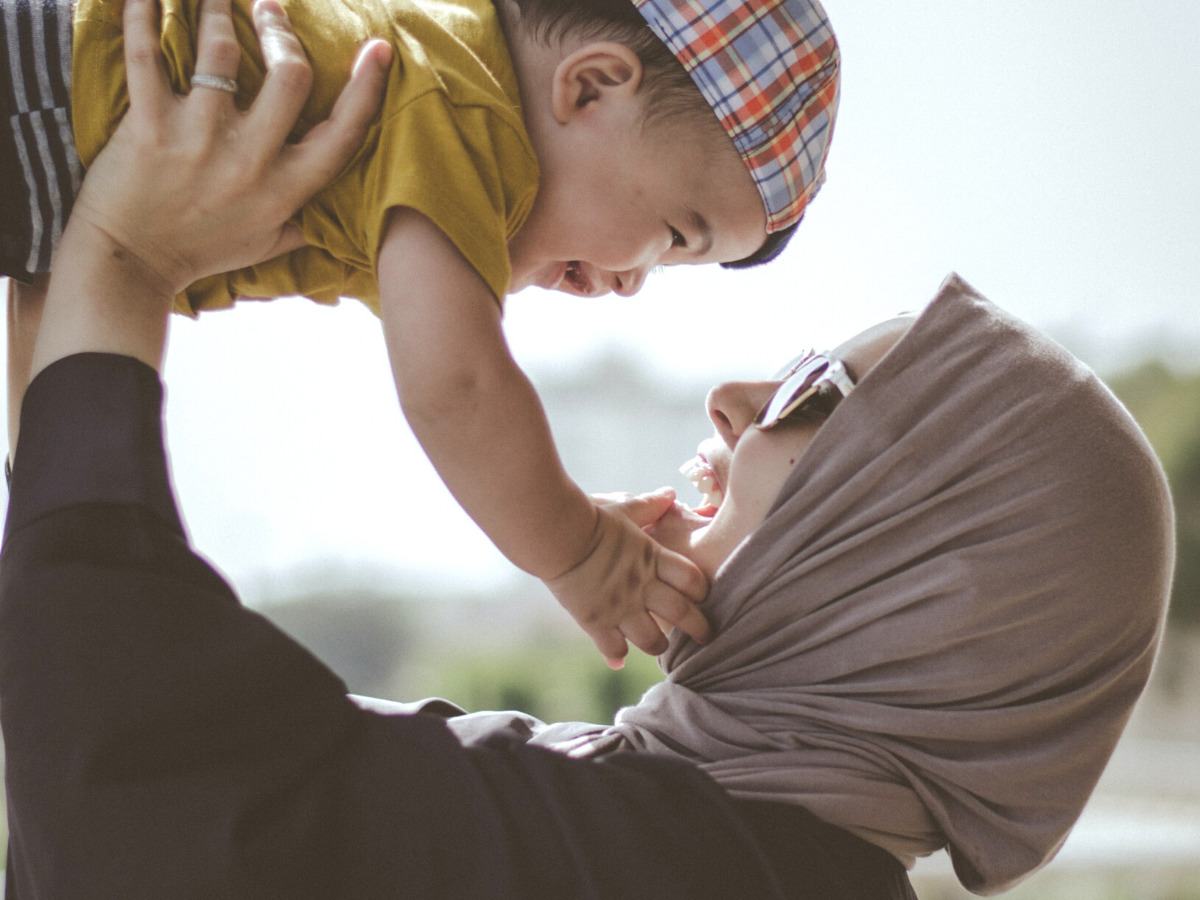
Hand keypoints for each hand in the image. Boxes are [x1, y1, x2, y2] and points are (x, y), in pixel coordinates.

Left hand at [66, 0, 390, 297]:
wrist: (131, 264)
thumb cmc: (202, 251)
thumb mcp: (269, 243)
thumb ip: (307, 218)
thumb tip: (343, 204)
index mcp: (285, 189)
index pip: (343, 133)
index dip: (367, 87)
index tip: (377, 48)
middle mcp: (249, 160)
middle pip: (290, 75)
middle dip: (281, 31)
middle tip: (268, 9)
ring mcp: (199, 139)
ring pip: (220, 50)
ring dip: (218, 8)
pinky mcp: (150, 126)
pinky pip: (147, 56)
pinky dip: (144, 14)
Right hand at [545, 489, 710, 668]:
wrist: (555, 534)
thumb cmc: (590, 515)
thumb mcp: (623, 507)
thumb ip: (649, 505)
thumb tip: (670, 494)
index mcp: (652, 558)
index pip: (692, 580)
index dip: (701, 590)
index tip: (702, 595)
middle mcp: (641, 587)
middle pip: (682, 615)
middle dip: (699, 629)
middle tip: (706, 637)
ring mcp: (619, 607)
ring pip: (652, 640)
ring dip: (659, 645)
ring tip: (660, 646)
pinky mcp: (595, 621)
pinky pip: (612, 648)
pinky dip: (616, 656)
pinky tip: (618, 660)